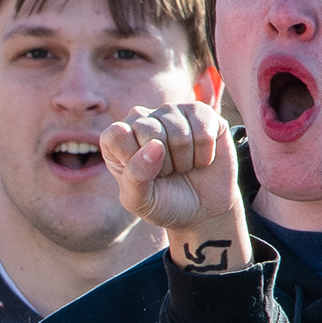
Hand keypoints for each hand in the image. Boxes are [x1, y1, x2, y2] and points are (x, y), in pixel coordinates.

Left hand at [104, 100, 248, 270]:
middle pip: (148, 129)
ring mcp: (172, 113)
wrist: (205, 209)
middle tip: (168, 174)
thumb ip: (136, 177)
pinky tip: (202, 158)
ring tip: (184, 167)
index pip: (116, 134)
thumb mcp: (141, 202)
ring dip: (185, 159)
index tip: (144, 176)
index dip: (132, 157)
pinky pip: (203, 126)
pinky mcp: (201, 112)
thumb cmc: (167, 204)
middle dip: (163, 162)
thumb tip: (155, 146)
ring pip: (178, 129)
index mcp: (118, 140)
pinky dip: (205, 152)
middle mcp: (143, 120)